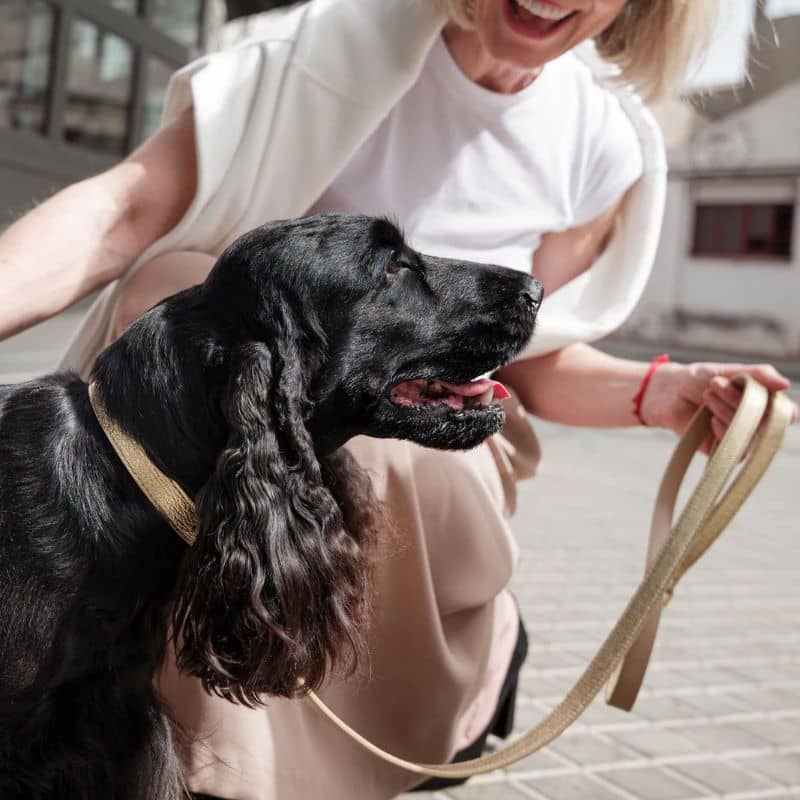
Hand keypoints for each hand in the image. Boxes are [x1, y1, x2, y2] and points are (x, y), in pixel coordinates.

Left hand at [640, 361, 798, 451]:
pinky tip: (709, 420)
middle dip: (740, 400)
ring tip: (707, 395)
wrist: (665, 393)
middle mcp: (754, 423)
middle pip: (766, 422)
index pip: (785, 412)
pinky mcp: (721, 451)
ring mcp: (738, 438)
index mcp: (762, 402)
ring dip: (728, 412)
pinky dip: (723, 431)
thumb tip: (786, 384)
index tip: (766, 393)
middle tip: (715, 384)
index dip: (781, 409)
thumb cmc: (698, 380)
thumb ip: (757, 375)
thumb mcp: (728, 371)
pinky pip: (734, 449)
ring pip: (749, 435)